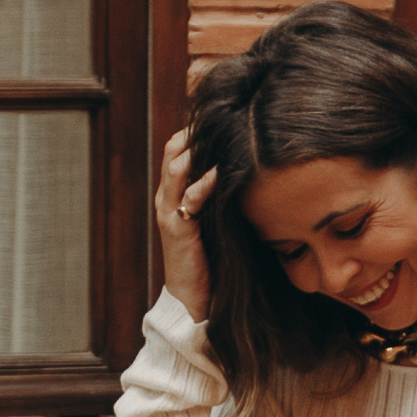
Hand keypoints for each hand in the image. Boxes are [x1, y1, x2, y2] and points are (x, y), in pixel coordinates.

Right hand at [155, 130, 213, 316]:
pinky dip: (206, 180)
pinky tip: (223, 171)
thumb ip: (221, 195)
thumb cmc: (209, 258)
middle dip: (194, 131)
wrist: (192, 299)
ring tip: (222, 135)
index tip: (222, 118)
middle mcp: (166, 198)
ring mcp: (168, 212)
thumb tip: (250, 171)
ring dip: (198, 149)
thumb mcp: (215, 219)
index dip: (194, 131)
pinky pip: (190, 197)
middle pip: (172, 150)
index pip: (177, 149)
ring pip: (176, 167)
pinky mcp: (178, 229)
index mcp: (173, 193)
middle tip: (221, 117)